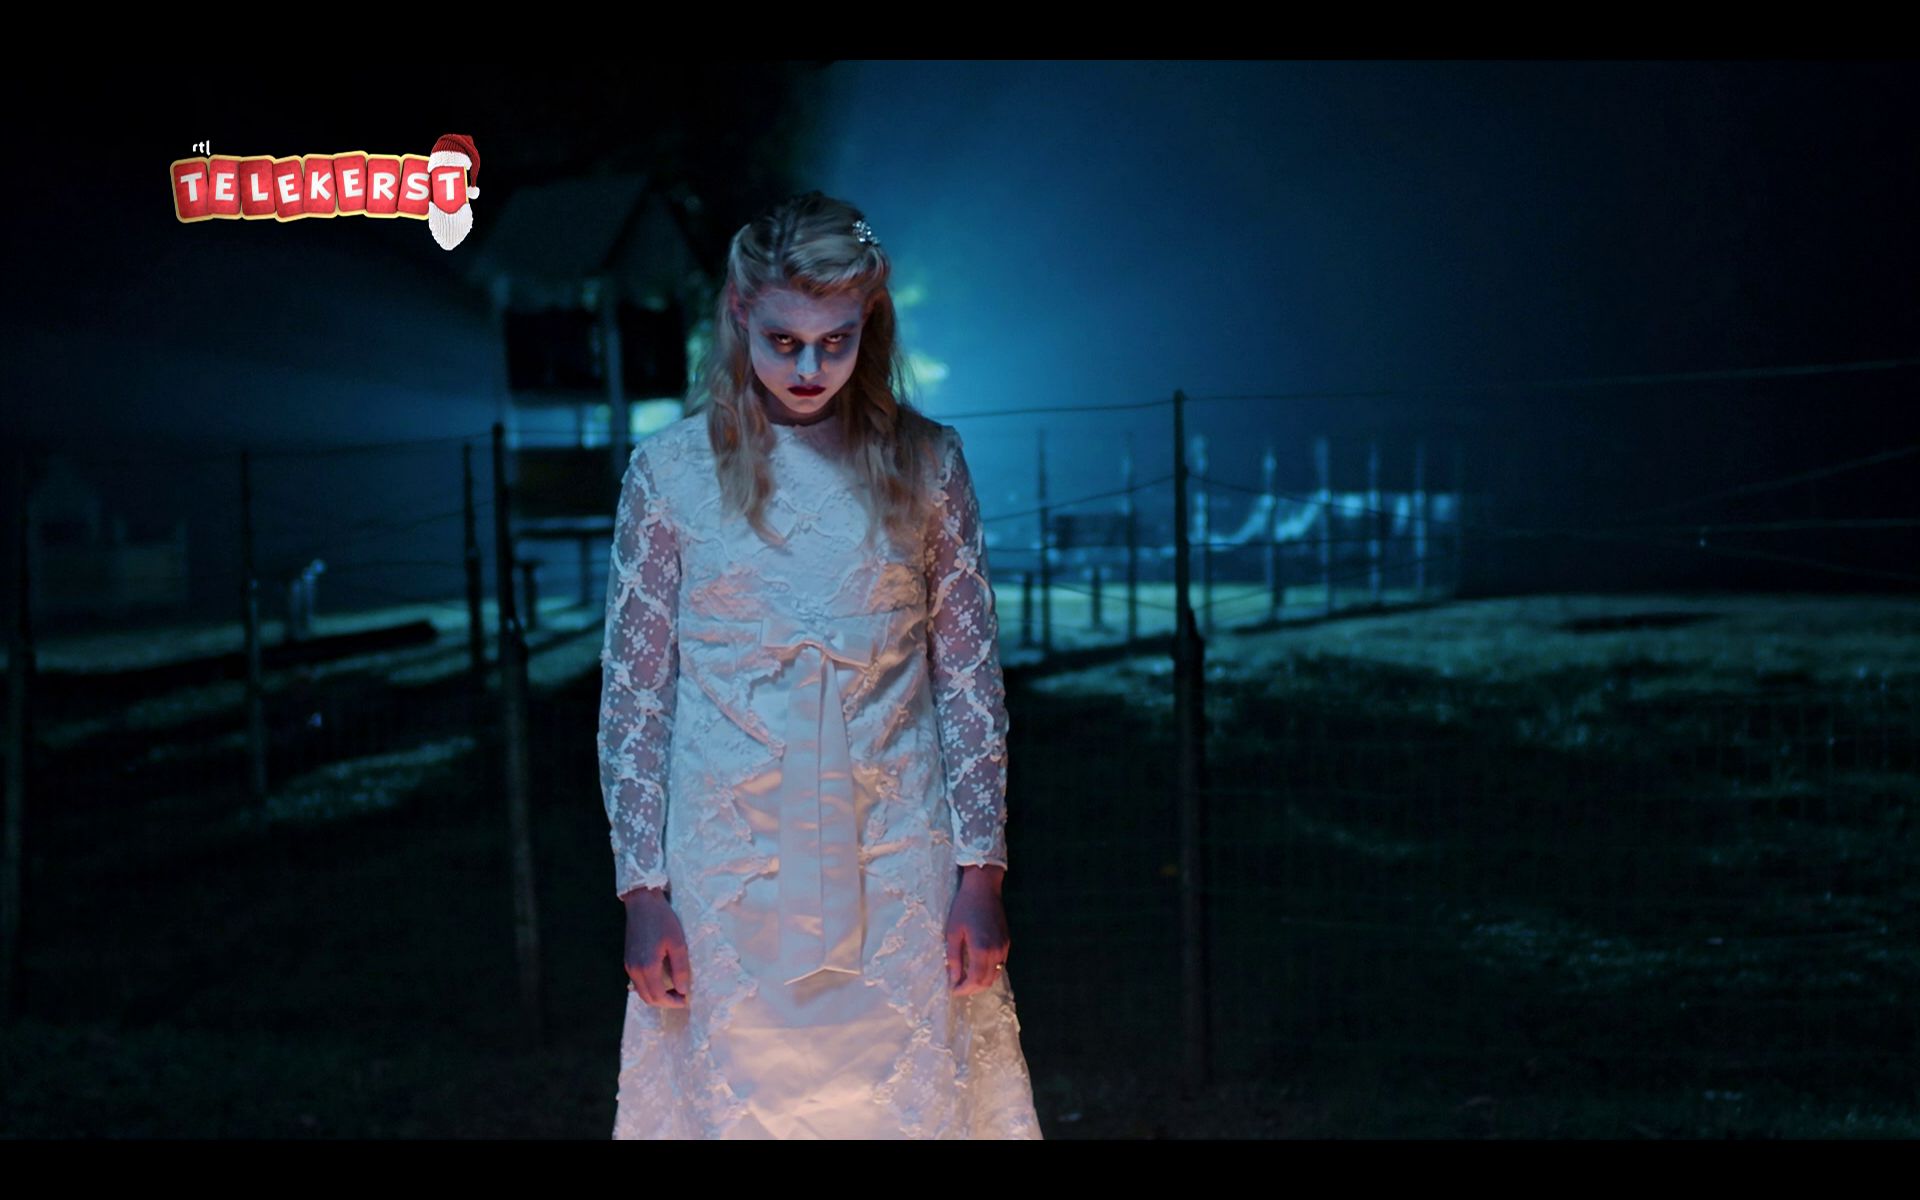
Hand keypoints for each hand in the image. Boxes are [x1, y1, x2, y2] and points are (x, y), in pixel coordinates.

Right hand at [623, 888, 691, 1007]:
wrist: (642, 902)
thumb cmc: (662, 920)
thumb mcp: (678, 943)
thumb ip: (680, 969)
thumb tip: (683, 990)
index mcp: (647, 967)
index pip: (658, 996)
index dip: (672, 1002)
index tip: (686, 1000)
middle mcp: (634, 970)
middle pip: (647, 998)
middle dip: (665, 1002)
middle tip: (681, 997)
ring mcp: (629, 965)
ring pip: (641, 991)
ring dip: (656, 995)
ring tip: (674, 989)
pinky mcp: (628, 959)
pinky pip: (638, 982)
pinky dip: (649, 987)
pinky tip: (662, 980)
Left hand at [945, 865, 1009, 995]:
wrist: (984, 888)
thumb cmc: (964, 907)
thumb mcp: (953, 932)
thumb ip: (954, 958)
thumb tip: (953, 979)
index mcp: (981, 950)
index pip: (975, 980)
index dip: (964, 989)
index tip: (953, 990)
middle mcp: (996, 952)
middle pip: (987, 981)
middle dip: (972, 988)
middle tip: (958, 987)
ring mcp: (1004, 947)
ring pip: (995, 975)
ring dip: (981, 981)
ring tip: (966, 979)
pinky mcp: (1007, 942)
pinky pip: (1000, 964)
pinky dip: (989, 971)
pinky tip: (977, 967)